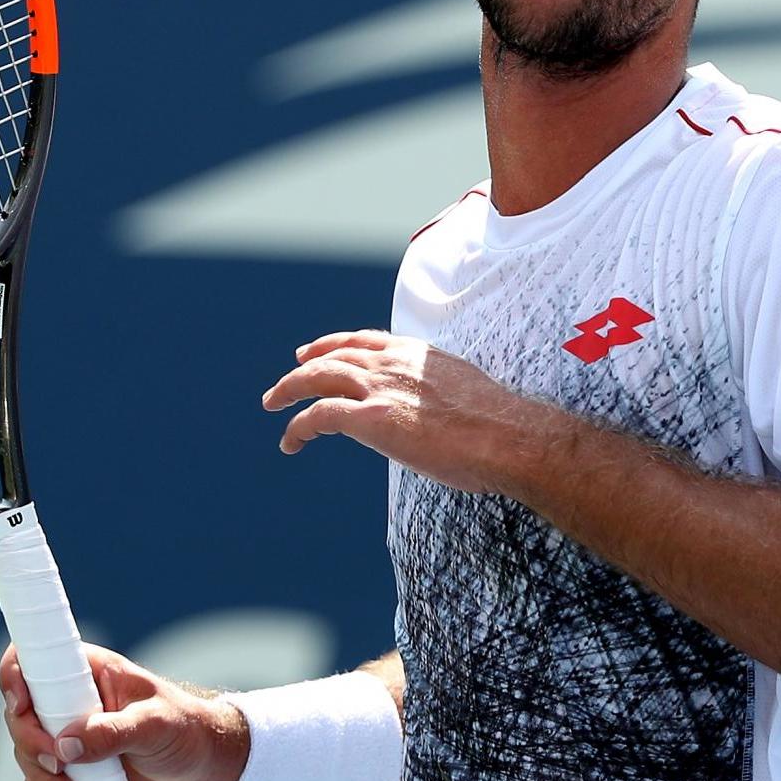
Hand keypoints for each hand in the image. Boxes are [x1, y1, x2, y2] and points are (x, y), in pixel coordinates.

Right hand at [0, 643, 249, 780]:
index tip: (21, 708)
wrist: (205, 768)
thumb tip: (64, 745)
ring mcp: (70, 737)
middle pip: (21, 717)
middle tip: (59, 767)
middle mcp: (71, 702)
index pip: (33, 660)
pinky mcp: (75, 770)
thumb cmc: (187, 730)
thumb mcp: (155, 725)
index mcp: (88, 672)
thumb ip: (113, 732)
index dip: (14, 678)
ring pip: (28, 756)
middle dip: (31, 747)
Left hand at [262, 329, 552, 493]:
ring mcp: (380, 388)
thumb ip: (441, 395)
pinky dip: (298, 427)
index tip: (316, 351)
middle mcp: (393, 362)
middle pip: (334, 355)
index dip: (335, 344)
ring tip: (273, 404)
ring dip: (289, 390)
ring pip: (317, 378)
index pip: (366, 339)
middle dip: (304, 365)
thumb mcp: (466, 395)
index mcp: (418, 354)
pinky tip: (289, 441)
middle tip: (286, 379)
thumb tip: (440, 416)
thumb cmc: (499, 426)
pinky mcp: (370, 419)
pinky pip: (319, 416)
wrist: (507, 436)